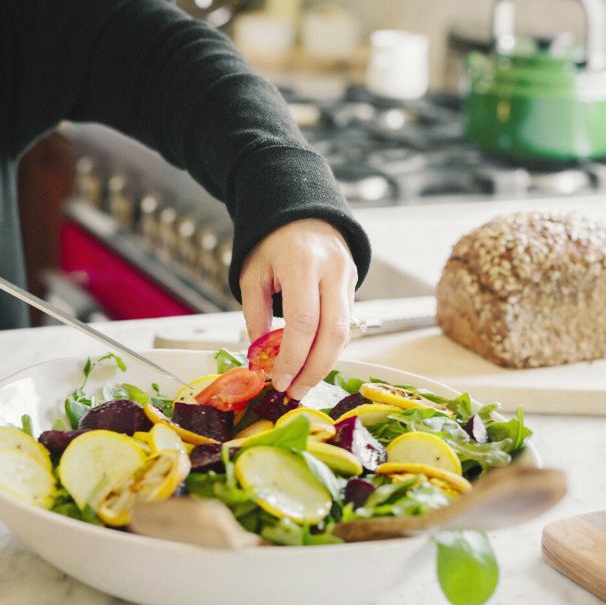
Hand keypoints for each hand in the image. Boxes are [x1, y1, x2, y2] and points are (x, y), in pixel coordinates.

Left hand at [239, 219, 357, 398]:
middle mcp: (332, 270)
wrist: (302, 213)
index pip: (304, 321)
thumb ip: (255, 315)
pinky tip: (312, 362)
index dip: (293, 357)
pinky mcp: (354, 285)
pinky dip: (329, 348)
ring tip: (302, 384)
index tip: (279, 380)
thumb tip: (260, 357)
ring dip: (324, 364)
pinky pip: (345, 324)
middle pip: (332, 332)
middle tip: (294, 391)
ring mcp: (348, 277)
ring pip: (345, 332)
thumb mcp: (251, 273)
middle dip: (314, 369)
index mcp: (302, 263)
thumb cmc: (272, 242)